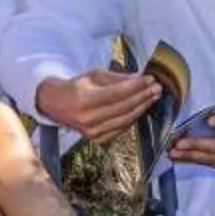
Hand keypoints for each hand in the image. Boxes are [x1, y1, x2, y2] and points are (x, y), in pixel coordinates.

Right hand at [35, 66, 161, 139]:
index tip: (151, 79)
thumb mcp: (95, 75)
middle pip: (123, 108)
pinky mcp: (97, 139)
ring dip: (142, 108)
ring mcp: (92, 132)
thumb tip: (140, 78)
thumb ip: (118, 78)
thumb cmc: (78, 87)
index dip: (136, 86)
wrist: (57, 105)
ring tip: (153, 97)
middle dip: (143, 97)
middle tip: (157, 88)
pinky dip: (133, 118)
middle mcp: (88, 119)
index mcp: (84, 100)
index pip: (117, 93)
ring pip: (125, 120)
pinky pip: (121, 129)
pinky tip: (142, 108)